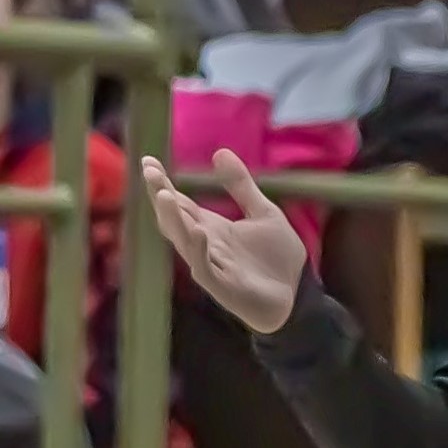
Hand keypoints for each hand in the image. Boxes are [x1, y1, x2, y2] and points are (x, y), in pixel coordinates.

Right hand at [140, 150, 306, 334]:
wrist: (298, 296)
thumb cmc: (277, 258)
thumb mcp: (264, 213)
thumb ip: (242, 186)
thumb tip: (219, 151)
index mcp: (210, 227)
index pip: (180, 203)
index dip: (163, 184)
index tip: (148, 161)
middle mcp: (204, 245)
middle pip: (175, 220)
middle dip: (162, 197)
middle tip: (150, 172)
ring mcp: (211, 266)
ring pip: (185, 242)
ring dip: (174, 220)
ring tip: (165, 196)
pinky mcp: (223, 287)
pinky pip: (205, 268)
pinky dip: (200, 250)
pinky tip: (198, 231)